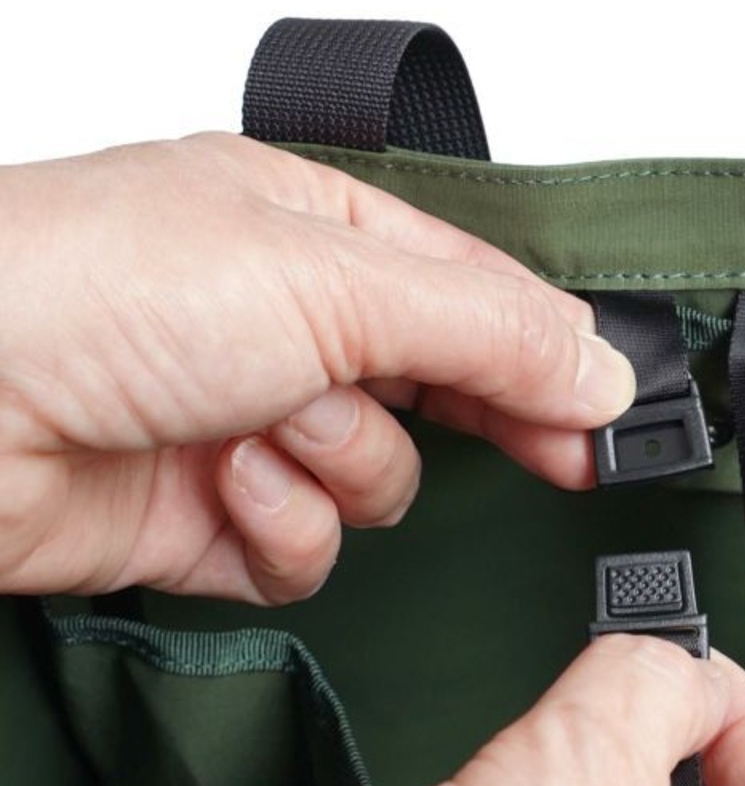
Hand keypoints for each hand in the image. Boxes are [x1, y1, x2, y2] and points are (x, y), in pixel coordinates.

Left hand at [0, 134, 633, 601]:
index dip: (550, 353)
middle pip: (442, 391)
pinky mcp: (211, 519)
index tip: (612, 411)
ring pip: (380, 481)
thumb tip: (599, 368)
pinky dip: (279, 527)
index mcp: (321, 236)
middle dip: (490, 424)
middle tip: (562, 461)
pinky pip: (307, 549)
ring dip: (340, 465)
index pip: (475, 298)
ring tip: (271, 430)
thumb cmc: (91, 287)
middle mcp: (290, 328)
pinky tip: (225, 485)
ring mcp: (252, 425)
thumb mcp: (329, 280)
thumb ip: (483, 330)